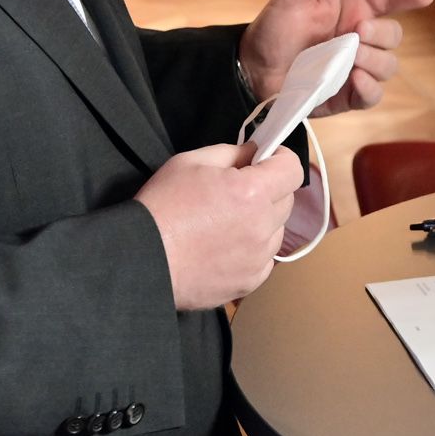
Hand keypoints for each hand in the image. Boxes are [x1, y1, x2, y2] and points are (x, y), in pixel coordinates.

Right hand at [134, 142, 305, 309]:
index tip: (265, 159)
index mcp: (252, 192)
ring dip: (262, 222)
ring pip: (276, 231)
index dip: (280, 159)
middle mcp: (263, 227)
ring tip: (227, 223)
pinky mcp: (249, 282)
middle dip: (269, 190)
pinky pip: (264, 259)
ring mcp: (258, 258)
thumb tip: (255, 153)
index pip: (292, 169)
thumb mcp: (190, 161)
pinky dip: (252, 250)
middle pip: (286, 200)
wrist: (143, 259)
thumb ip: (232, 153)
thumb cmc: (163, 206)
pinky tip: (225, 247)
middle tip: (238, 191)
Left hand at [239, 0, 434, 116]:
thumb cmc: (274, 29)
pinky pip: (373, 95)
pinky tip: (356, 79)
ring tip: (352, 59)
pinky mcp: (348, 95)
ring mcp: (356, 67)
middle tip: (358, 31)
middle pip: (394, 35)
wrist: (252, 71)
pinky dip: (369, 88)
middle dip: (382, 33)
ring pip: (388, 66)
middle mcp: (359, 37)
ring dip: (375, 60)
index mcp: (351, 8)